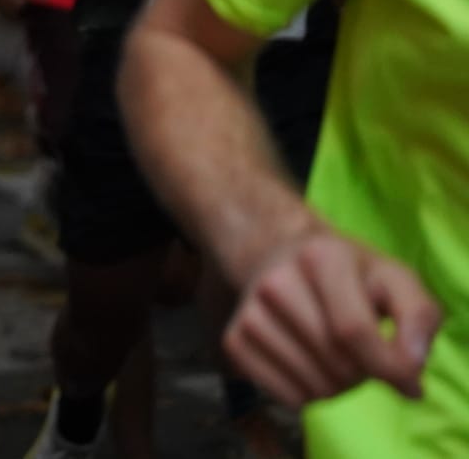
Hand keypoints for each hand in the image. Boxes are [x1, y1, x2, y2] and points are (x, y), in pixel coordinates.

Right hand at [225, 228, 441, 407]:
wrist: (281, 256)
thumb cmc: (349, 275)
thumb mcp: (395, 280)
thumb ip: (418, 318)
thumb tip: (410, 371)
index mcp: (320, 256)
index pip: (353, 330)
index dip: (388, 366)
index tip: (407, 378)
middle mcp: (276, 280)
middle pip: (336, 363)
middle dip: (365, 375)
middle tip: (365, 355)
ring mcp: (249, 311)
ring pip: (313, 385)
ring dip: (339, 389)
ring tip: (339, 360)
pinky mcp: (233, 339)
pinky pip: (286, 397)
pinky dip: (309, 396)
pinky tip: (311, 368)